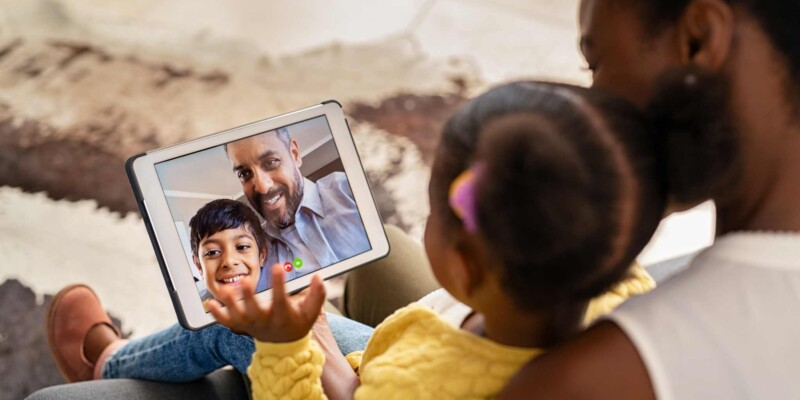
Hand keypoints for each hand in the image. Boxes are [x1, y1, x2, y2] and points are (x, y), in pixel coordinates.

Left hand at [208, 263, 326, 342]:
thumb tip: (318, 277)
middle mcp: (265, 321)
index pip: (281, 299)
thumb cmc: (297, 324)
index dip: (280, 284)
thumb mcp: (311, 312)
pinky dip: (218, 314)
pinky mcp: (241, 326)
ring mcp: (251, 324)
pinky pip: (227, 322)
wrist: (284, 345)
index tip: (278, 267)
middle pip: (255, 310)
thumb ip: (317, 295)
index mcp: (283, 316)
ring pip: (238, 316)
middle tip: (244, 282)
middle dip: (249, 297)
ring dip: (230, 304)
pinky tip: (210, 302)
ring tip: (224, 290)